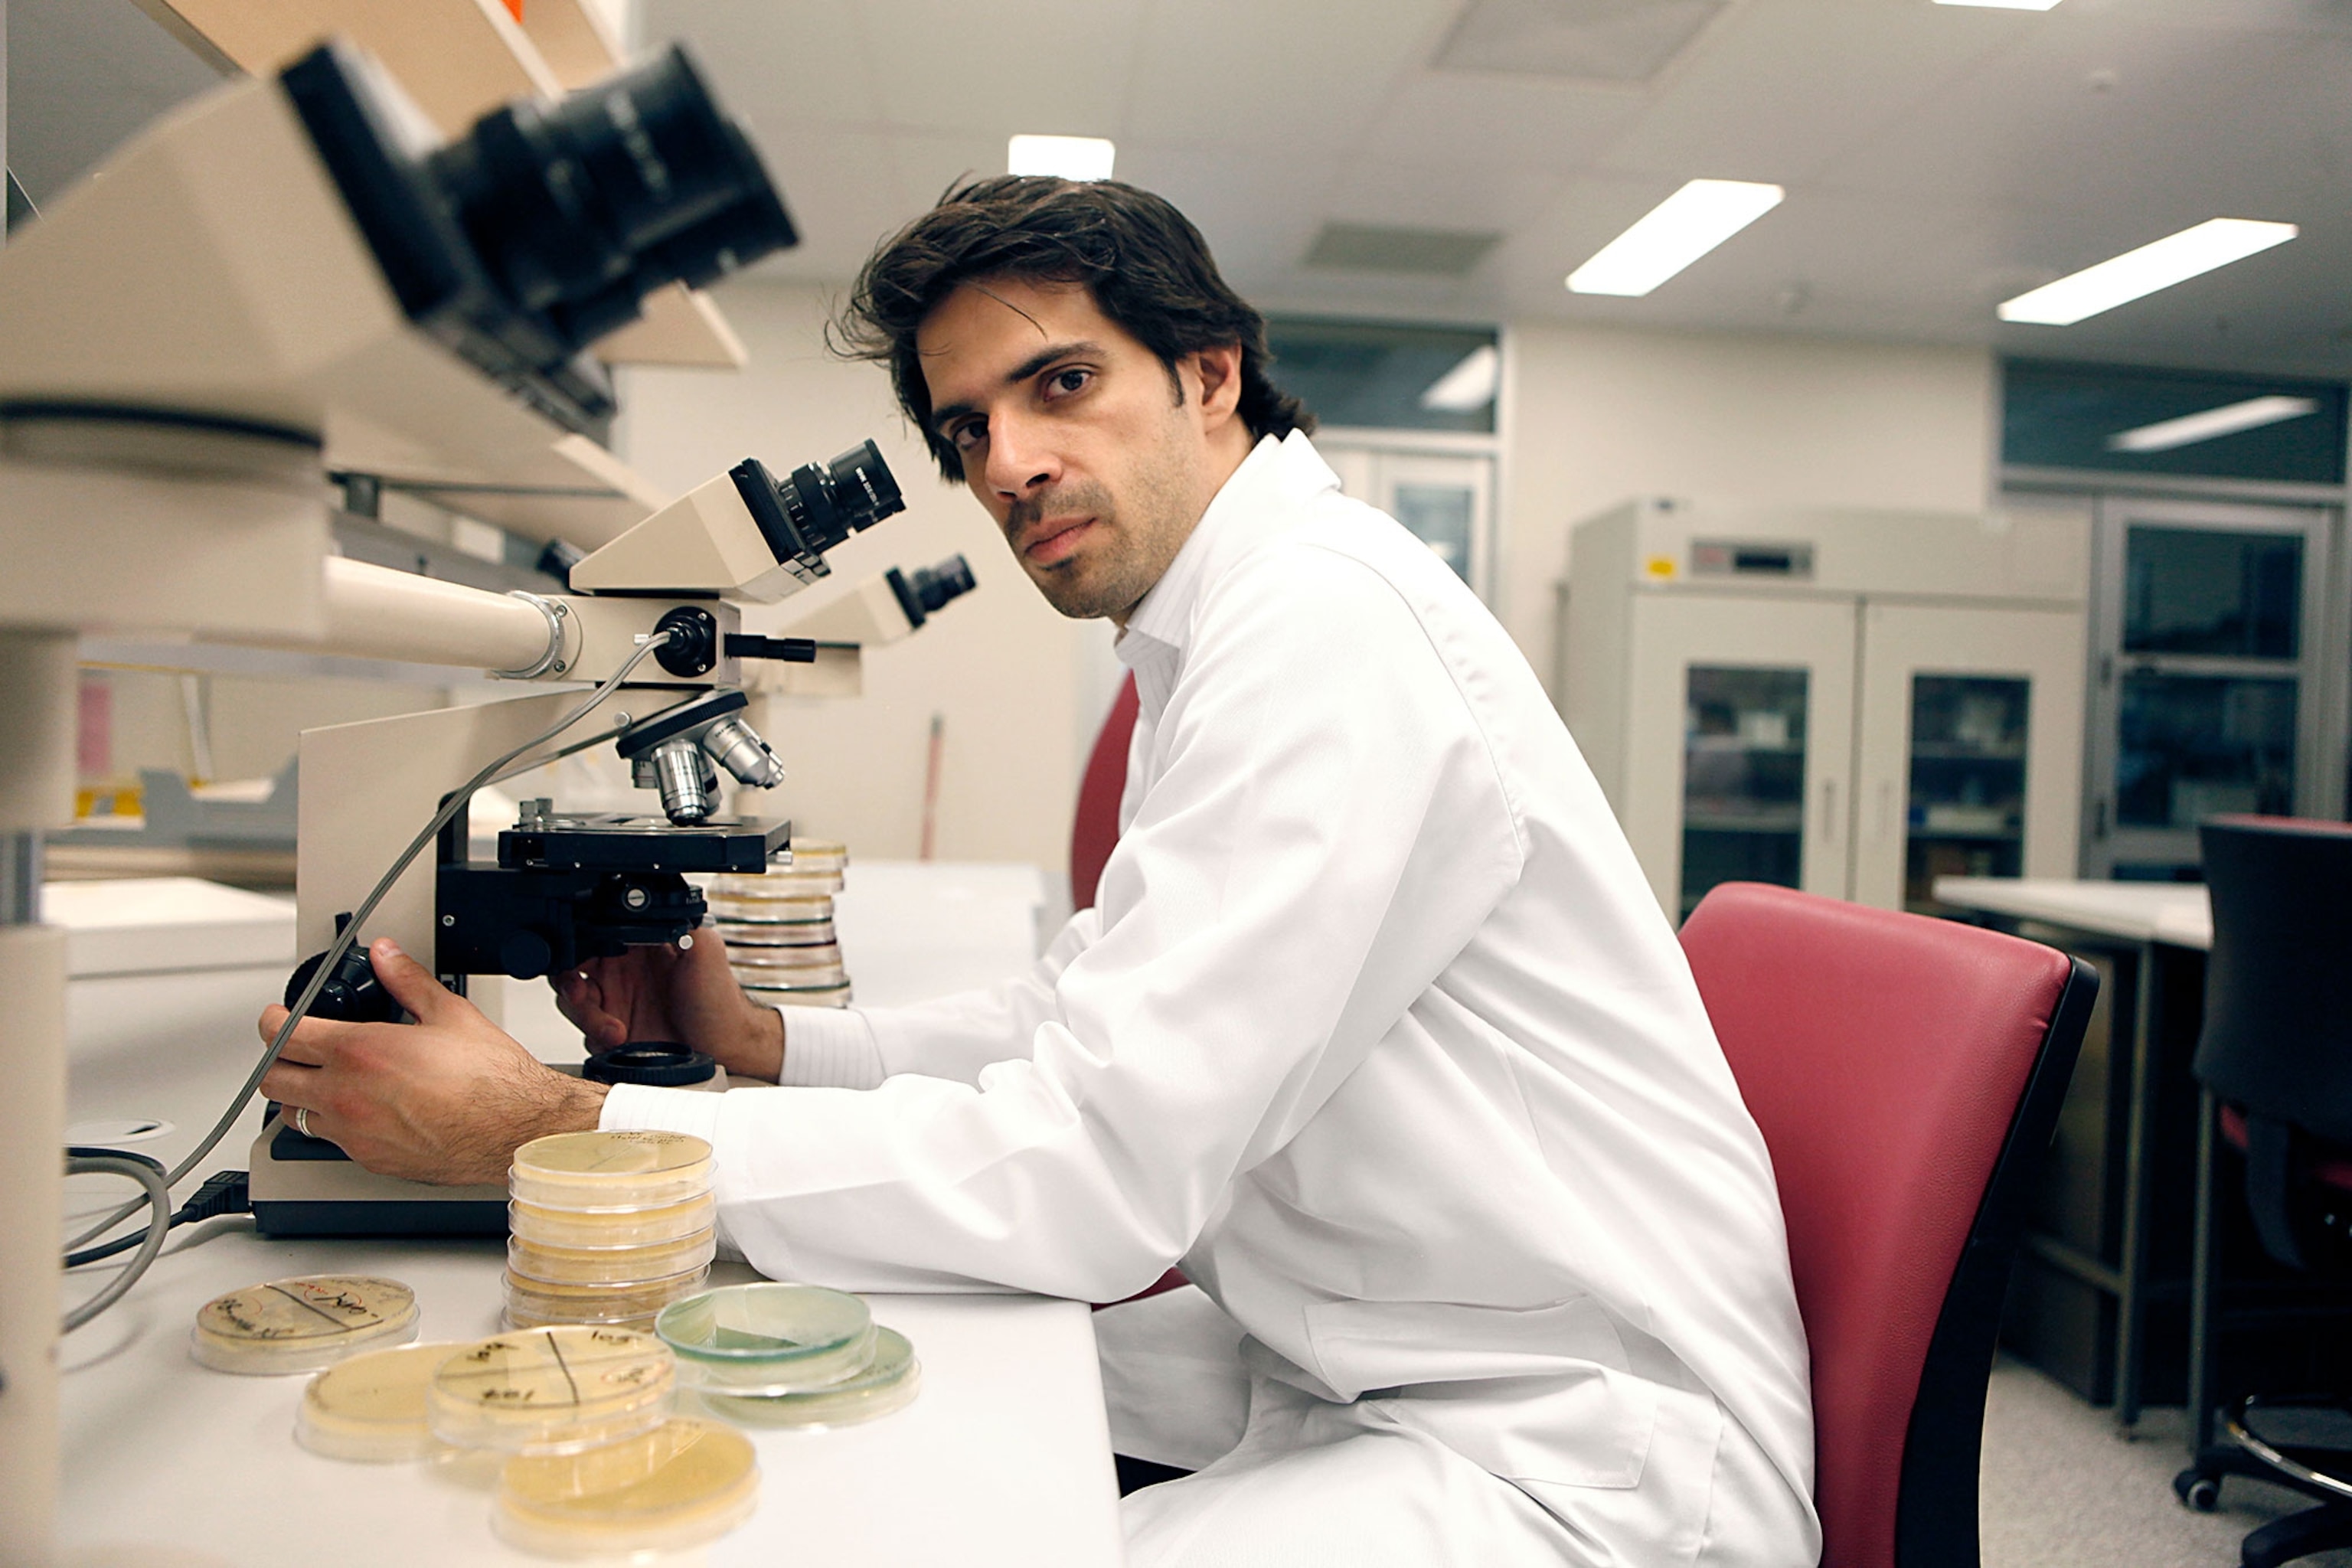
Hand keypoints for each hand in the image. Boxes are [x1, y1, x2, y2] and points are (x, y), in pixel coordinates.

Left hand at [258, 938, 606, 1185]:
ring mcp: (353, 1133)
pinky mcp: (369, 1159)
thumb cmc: (491, 1080)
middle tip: (292, 1049)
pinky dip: (334, 1125)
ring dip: (301, 1097)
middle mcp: (345, 1095)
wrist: (514, 1130)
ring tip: (324, 1083)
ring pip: (295, 1116)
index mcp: (358, 1051)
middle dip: (277, 1060)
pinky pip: (331, 1142)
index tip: (279, 1016)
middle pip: (273, 1080)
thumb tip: (387, 956)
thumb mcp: (449, 1013)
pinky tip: (360, 1111)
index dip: (273, 1020)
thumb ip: (407, 980)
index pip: (282, 1035)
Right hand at [552, 927, 783, 1081]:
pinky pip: (585, 1035)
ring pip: (573, 1003)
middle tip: (581, 994)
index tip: (580, 959)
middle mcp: (621, 971)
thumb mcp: (706, 949)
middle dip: (568, 982)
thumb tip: (654, 901)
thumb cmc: (719, 1001)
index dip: (577, 943)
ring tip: (614, 1030)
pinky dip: (595, 1039)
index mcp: (636, 945)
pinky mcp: (612, 1033)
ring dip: (586, 1016)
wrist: (724, 1047)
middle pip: (571, 969)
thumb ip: (678, 920)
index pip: (591, 934)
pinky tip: (619, 1041)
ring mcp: (614, 1003)